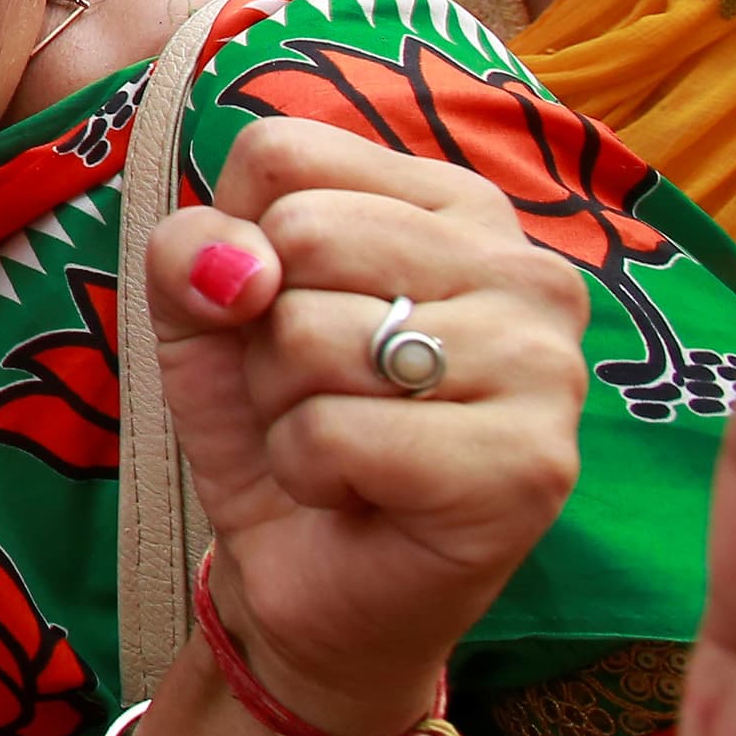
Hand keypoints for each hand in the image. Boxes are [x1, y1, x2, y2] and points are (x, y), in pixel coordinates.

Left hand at [145, 120, 592, 735]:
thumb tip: (237, 266)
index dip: (237, 244)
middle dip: (262, 334)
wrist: (311, 584)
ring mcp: (542, 365)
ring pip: (310, 333)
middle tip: (315, 398)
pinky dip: (308, 470)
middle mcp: (525, 267)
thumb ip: (192, 250)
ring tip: (340, 446)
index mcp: (457, 204)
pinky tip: (360, 494)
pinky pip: (333, 431)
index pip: (283, 150)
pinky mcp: (528, 466)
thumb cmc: (277, 428)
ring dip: (284, 407)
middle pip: (299, 232)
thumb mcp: (202, 316)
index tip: (282, 314)